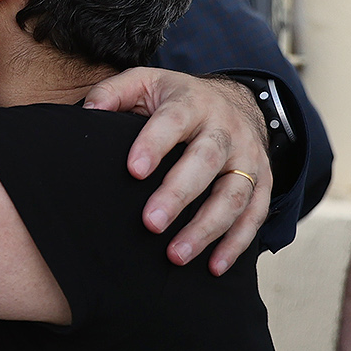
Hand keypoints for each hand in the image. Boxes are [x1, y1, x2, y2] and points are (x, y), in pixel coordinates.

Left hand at [83, 70, 269, 273]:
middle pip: (207, 160)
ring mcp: (248, 157)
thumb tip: (88, 113)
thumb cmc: (178, 100)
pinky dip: (236, 243)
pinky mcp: (263, 182)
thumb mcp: (146, 83)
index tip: (133, 170)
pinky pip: (254, 215)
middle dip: (179, 194)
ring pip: (233, 194)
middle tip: (151, 223)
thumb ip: (113, 94)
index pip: (174, 120)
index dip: (154, 143)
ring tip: (175, 255)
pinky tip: (213, 266)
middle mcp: (225, 129)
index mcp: (192, 102)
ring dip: (206, 228)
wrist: (236, 101)